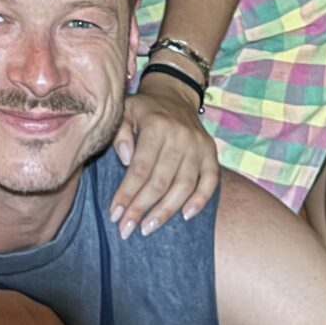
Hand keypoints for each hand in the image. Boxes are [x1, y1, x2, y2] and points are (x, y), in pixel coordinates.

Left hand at [110, 73, 219, 238]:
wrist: (174, 95)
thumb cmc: (144, 109)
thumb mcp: (125, 111)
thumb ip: (119, 133)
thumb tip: (125, 159)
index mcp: (157, 126)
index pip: (140, 168)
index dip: (127, 194)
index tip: (114, 215)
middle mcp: (180, 137)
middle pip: (160, 181)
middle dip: (141, 209)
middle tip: (126, 229)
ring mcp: (199, 146)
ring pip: (184, 186)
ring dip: (166, 211)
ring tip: (148, 228)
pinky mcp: (211, 153)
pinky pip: (211, 181)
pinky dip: (201, 201)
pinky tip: (185, 216)